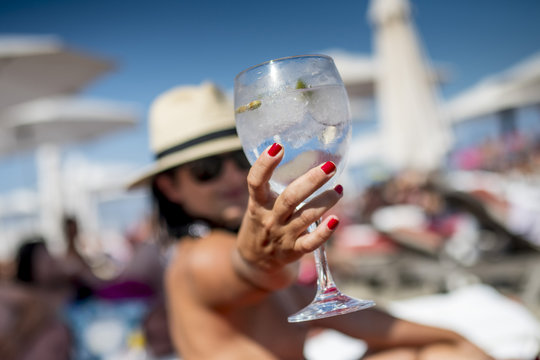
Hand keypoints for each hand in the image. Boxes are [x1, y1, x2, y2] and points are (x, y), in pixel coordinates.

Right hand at [234, 143, 342, 289]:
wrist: (256, 261)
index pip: (256, 181)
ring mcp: (282, 235)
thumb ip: (274, 185)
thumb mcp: (260, 203)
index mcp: (258, 203)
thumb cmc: (263, 222)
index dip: (265, 164)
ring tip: (339, 188)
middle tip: (330, 167)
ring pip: (306, 217)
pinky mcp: (294, 250)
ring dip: (325, 201)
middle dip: (311, 181)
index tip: (278, 147)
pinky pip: (311, 242)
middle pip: (290, 198)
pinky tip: (336, 221)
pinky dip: (324, 233)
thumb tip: (304, 153)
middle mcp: (270, 218)